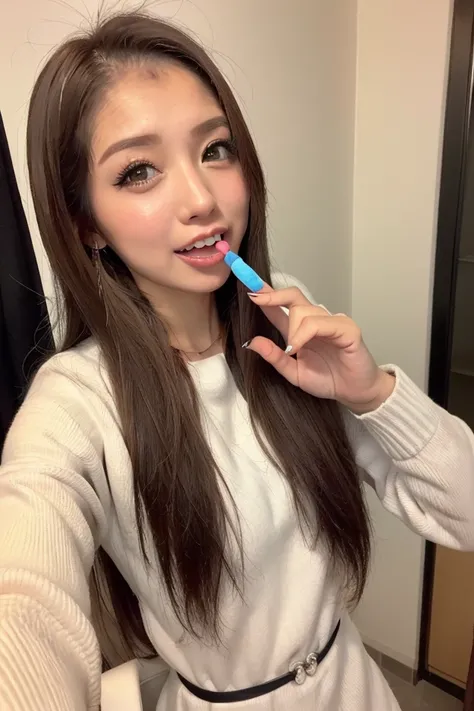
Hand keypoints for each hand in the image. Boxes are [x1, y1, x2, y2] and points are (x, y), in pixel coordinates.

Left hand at [244, 286, 394, 413]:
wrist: (354, 393)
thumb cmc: (328, 380)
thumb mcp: (293, 373)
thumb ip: (274, 358)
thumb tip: (251, 342)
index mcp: (301, 329)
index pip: (281, 305)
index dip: (265, 293)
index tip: (247, 283)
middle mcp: (316, 321)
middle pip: (292, 295)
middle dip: (271, 296)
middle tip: (254, 299)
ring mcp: (333, 322)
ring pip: (303, 312)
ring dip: (291, 331)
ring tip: (293, 351)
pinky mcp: (347, 329)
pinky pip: (319, 323)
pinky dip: (304, 335)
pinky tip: (298, 348)